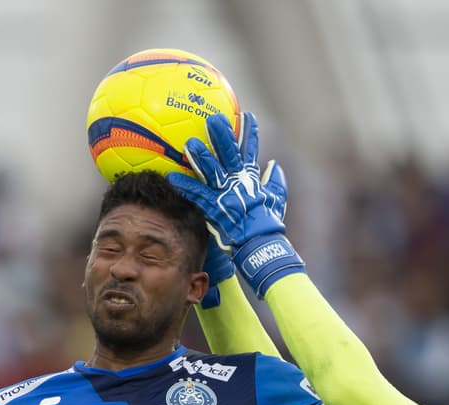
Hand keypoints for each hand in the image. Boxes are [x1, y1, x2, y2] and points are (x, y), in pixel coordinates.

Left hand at [168, 111, 302, 297]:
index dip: (250, 134)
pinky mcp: (216, 208)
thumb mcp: (276, 200)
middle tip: (214, 119)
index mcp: (251, 179)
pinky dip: (185, 186)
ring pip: (212, 171)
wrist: (262, 244)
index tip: (248, 116)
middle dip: (223, 136)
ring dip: (201, 157)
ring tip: (190, 143)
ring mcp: (226, 195)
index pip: (251, 151)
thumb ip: (275, 182)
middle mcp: (238, 183)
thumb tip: (275, 166)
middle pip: (229, 155)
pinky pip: (197, 195)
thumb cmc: (268, 224)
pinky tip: (172, 177)